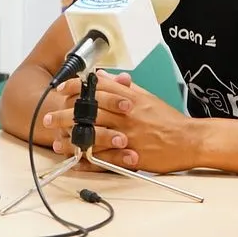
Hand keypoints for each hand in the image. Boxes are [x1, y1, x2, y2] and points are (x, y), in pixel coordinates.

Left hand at [43, 71, 196, 173]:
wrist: (189, 139)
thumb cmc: (167, 118)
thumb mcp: (146, 96)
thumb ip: (123, 87)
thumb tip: (103, 77)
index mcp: (129, 98)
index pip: (98, 88)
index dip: (76, 87)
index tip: (61, 89)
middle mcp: (126, 115)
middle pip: (90, 112)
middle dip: (66, 114)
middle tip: (48, 117)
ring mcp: (128, 135)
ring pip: (93, 135)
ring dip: (72, 139)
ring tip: (56, 142)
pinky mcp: (131, 154)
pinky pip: (106, 158)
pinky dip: (89, 161)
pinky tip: (76, 162)